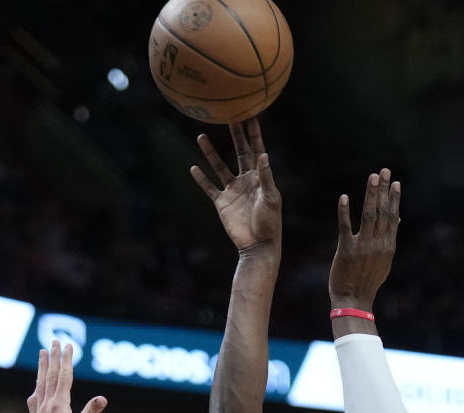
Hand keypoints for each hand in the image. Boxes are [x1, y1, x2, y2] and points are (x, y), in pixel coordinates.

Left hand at [29, 340, 106, 412]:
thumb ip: (90, 411)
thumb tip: (102, 398)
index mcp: (59, 403)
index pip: (64, 376)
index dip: (66, 360)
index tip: (68, 346)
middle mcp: (47, 402)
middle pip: (50, 375)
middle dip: (53, 357)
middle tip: (54, 342)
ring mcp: (40, 409)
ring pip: (41, 382)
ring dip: (42, 367)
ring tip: (42, 353)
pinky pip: (34, 398)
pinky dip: (36, 388)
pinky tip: (36, 388)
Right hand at [190, 117, 280, 254]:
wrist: (258, 245)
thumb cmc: (269, 222)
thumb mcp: (270, 198)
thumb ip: (265, 176)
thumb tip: (262, 155)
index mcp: (259, 176)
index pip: (256, 149)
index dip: (254, 133)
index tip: (250, 115)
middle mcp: (245, 179)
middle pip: (238, 152)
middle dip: (234, 134)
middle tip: (228, 115)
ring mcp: (232, 190)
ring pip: (219, 166)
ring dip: (211, 152)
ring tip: (201, 136)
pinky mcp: (222, 203)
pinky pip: (209, 188)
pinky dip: (201, 179)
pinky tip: (193, 168)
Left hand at [329, 168, 399, 309]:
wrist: (354, 301)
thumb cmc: (367, 281)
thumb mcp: (384, 260)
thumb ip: (390, 238)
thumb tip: (398, 219)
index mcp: (388, 245)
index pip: (392, 216)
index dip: (394, 198)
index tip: (395, 182)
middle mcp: (378, 243)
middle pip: (382, 211)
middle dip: (384, 190)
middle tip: (384, 171)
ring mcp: (363, 246)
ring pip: (368, 215)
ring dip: (371, 195)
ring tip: (372, 178)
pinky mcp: (346, 250)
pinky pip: (345, 228)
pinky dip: (344, 212)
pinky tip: (343, 197)